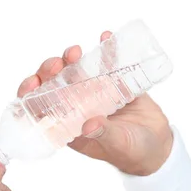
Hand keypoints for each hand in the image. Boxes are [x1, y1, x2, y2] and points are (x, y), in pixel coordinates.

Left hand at [17, 31, 173, 175]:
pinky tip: (106, 38)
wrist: (158, 147)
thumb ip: (103, 135)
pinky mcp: (115, 84)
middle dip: (51, 71)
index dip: (31, 94)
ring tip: (75, 52)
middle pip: (55, 85)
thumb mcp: (117, 145)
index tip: (34, 82)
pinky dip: (106, 51)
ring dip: (71, 59)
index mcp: (70, 125)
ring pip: (77, 71)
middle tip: (58, 63)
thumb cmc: (132, 153)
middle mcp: (78, 107)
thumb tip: (89, 125)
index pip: (41, 108)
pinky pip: (108, 64)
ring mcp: (95, 94)